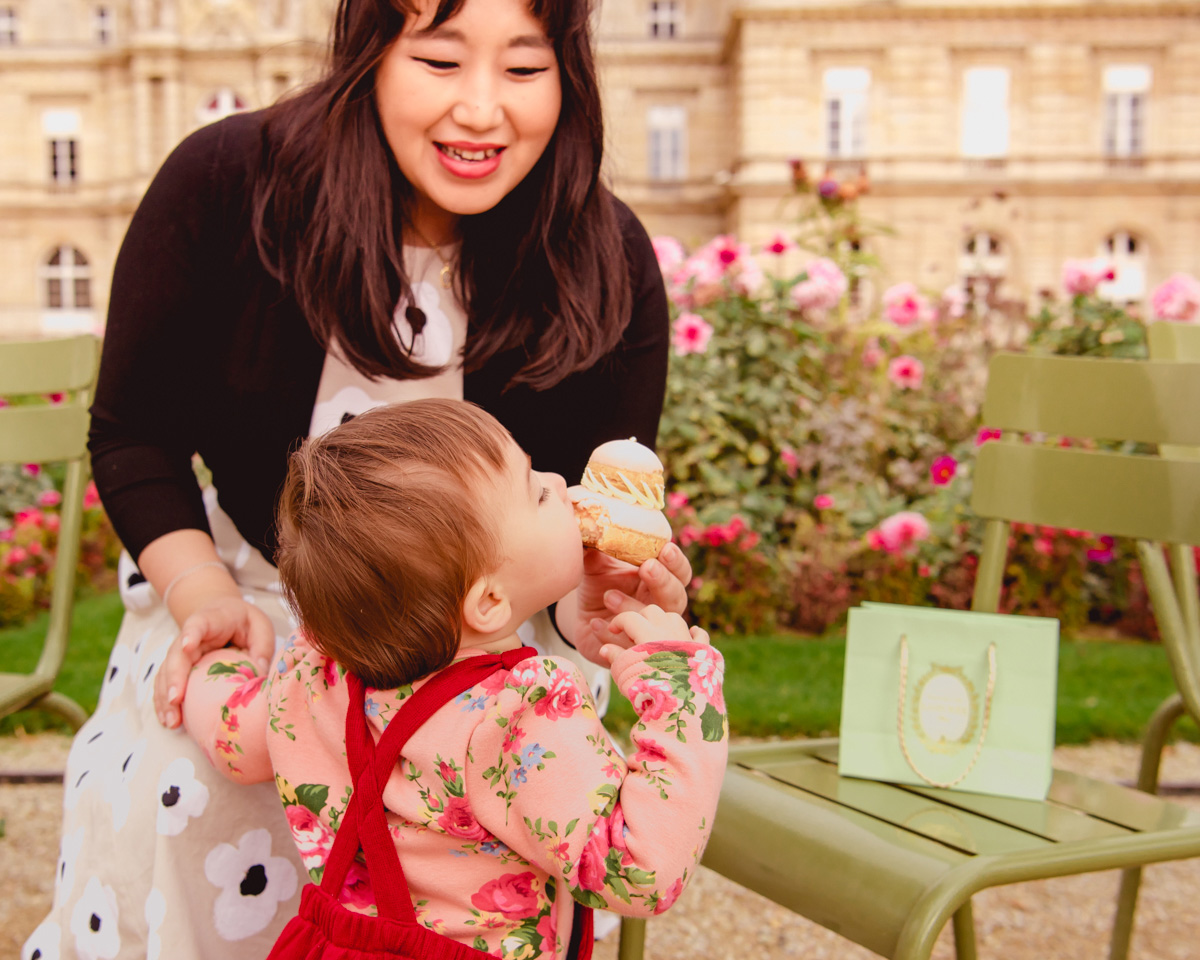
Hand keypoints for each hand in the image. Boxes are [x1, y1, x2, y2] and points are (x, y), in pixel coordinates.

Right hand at [153, 596, 275, 728]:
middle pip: (176, 654)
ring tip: (172, 721)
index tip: (187, 645)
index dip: (192, 633)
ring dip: (165, 697)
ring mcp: (180, 653)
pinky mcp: (178, 668)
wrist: (223, 614)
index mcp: (213, 620)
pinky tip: (168, 720)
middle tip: (175, 700)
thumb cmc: (243, 622)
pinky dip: (164, 703)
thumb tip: (257, 672)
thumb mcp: (260, 626)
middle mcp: (190, 636)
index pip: (199, 623)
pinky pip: (166, 684)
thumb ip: (262, 646)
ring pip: (166, 672)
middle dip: (173, 678)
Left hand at [557, 541, 692, 664]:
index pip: (680, 572)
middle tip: (646, 568)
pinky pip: (629, 648)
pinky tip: (595, 623)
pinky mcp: (633, 654)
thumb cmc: (600, 586)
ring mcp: (652, 632)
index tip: (665, 549)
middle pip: (677, 598)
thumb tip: (587, 529)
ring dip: (634, 609)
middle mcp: (662, 607)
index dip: (676, 562)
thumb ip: (596, 550)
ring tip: (609, 596)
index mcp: (660, 581)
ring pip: (657, 625)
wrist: (583, 619)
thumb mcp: (597, 566)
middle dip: (663, 582)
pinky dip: (612, 636)